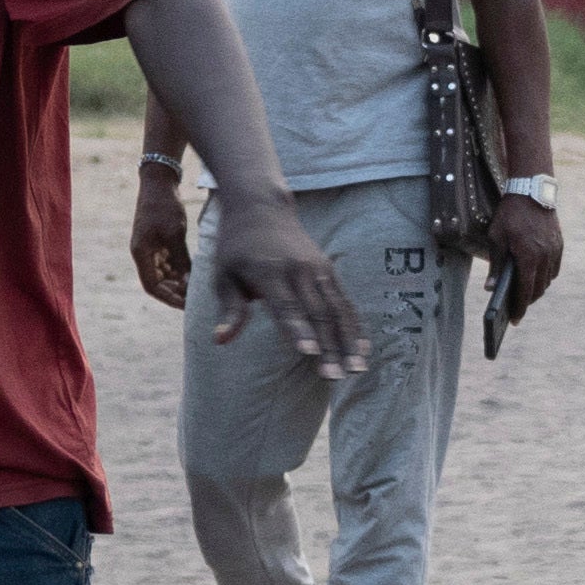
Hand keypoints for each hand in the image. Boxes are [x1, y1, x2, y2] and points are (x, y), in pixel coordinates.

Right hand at [130, 168, 192, 309]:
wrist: (159, 182)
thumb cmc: (165, 206)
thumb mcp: (175, 233)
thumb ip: (181, 259)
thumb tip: (189, 282)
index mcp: (141, 253)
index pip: (152, 286)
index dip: (168, 298)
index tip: (185, 305)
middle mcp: (143, 253)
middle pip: (158, 282)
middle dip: (175, 292)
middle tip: (196, 298)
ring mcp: (150, 247)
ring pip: (164, 273)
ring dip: (179, 282)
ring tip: (197, 288)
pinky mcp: (158, 241)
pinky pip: (168, 262)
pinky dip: (180, 269)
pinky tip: (195, 273)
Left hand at [200, 183, 366, 376]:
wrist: (262, 207)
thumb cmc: (237, 247)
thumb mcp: (224, 274)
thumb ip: (231, 308)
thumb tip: (221, 340)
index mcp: (269, 271)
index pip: (286, 305)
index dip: (298, 330)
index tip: (310, 354)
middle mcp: (298, 269)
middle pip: (317, 313)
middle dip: (329, 347)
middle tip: (335, 376)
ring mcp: (317, 269)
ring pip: (337, 309)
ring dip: (348, 342)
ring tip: (357, 370)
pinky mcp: (328, 271)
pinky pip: (344, 302)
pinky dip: (354, 327)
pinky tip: (362, 350)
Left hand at [488, 191, 563, 316]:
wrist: (532, 191)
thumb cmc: (510, 214)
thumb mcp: (497, 237)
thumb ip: (496, 264)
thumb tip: (491, 288)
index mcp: (528, 256)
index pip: (525, 290)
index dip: (519, 308)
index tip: (514, 320)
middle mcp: (545, 256)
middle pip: (538, 289)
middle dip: (527, 301)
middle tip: (517, 308)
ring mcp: (554, 251)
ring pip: (547, 280)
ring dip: (537, 289)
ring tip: (525, 293)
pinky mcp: (559, 245)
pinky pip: (554, 269)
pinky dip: (545, 277)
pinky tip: (536, 277)